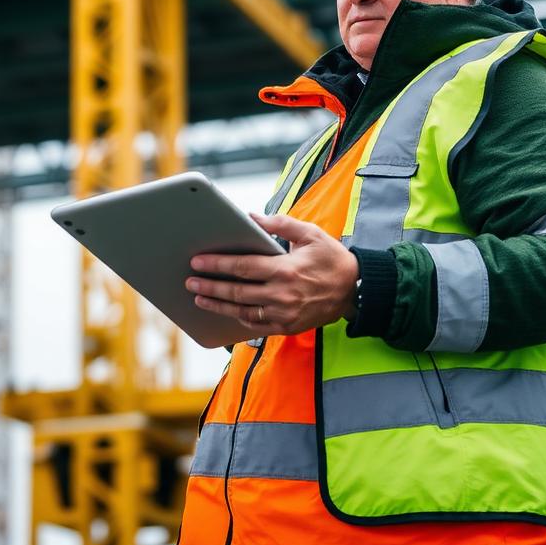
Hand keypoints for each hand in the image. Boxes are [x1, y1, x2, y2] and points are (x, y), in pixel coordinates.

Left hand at [185, 213, 357, 336]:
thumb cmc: (331, 258)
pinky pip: (257, 325)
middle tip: (189, 282)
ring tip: (199, 298)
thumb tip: (251, 217)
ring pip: (242, 311)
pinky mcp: (288, 327)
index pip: (242, 267)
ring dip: (218, 306)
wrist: (356, 290)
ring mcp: (284, 314)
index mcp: (285, 270)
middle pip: (236, 292)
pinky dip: (239, 318)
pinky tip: (227, 311)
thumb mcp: (310, 233)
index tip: (197, 261)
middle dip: (209, 287)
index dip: (217, 265)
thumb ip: (280, 223)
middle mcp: (282, 295)